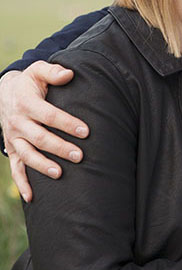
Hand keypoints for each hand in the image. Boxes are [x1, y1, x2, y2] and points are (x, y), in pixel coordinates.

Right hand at [0, 63, 87, 201]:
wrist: (4, 94)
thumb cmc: (30, 83)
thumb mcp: (38, 71)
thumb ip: (53, 72)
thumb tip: (69, 74)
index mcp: (26, 103)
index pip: (49, 115)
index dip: (67, 123)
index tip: (86, 131)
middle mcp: (18, 122)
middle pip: (39, 138)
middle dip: (60, 147)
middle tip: (80, 155)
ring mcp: (13, 138)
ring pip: (27, 154)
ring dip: (43, 165)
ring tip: (60, 173)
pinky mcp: (12, 149)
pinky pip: (15, 168)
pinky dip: (21, 183)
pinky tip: (31, 198)